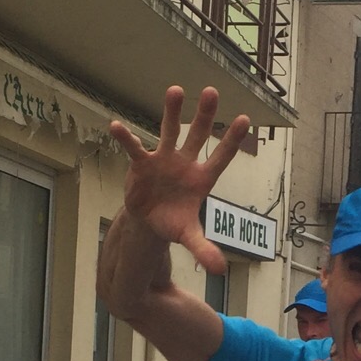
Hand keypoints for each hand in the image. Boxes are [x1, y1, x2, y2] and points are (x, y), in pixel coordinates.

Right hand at [109, 86, 249, 275]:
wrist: (149, 220)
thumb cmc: (173, 223)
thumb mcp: (188, 237)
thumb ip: (203, 249)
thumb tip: (220, 270)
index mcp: (201, 179)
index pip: (221, 158)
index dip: (231, 141)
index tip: (244, 120)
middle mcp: (184, 163)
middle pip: (197, 136)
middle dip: (204, 116)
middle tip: (212, 91)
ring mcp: (163, 160)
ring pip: (169, 131)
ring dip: (171, 112)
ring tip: (176, 89)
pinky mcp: (142, 164)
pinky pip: (135, 148)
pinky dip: (126, 138)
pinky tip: (116, 126)